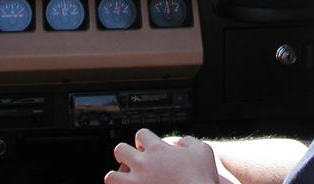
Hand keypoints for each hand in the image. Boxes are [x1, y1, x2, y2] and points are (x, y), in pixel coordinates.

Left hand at [105, 129, 221, 183]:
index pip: (141, 134)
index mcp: (157, 149)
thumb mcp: (202, 151)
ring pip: (111, 177)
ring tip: (125, 181)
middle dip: (124, 154)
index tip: (147, 145)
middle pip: (120, 150)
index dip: (144, 139)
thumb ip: (189, 141)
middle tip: (132, 161)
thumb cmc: (201, 178)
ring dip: (116, 177)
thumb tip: (179, 142)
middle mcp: (143, 164)